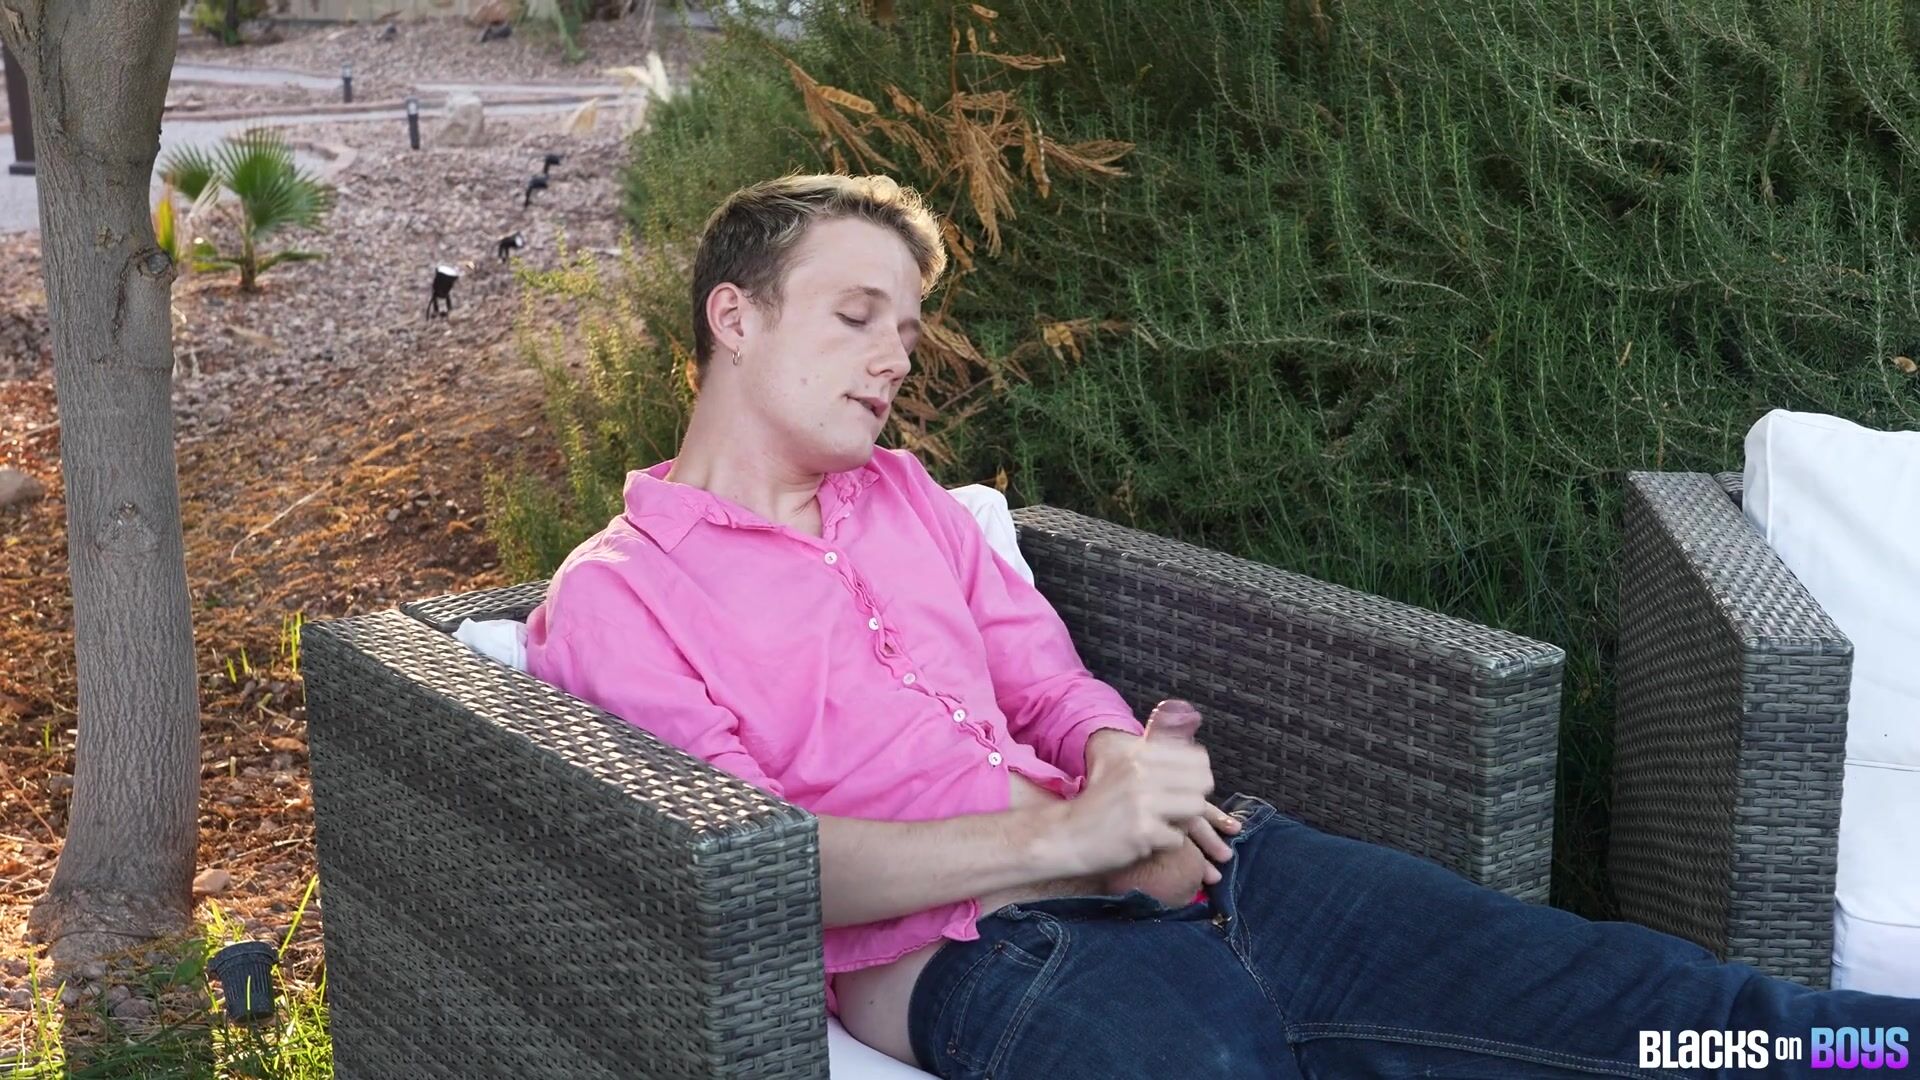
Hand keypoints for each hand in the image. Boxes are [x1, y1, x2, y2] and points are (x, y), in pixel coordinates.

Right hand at [1054, 726, 1213, 877]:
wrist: (1066, 835)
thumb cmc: (1097, 801)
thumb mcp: (1118, 760)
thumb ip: (1152, 747)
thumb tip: (1191, 729)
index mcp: (1138, 752)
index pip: (1198, 757)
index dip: (1196, 774)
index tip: (1183, 785)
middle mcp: (1141, 772)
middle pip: (1202, 782)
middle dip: (1193, 797)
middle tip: (1175, 808)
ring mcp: (1143, 802)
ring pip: (1195, 808)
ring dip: (1183, 820)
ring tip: (1162, 823)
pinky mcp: (1144, 831)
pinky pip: (1179, 838)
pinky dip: (1166, 843)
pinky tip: (1147, 839)